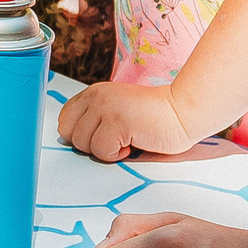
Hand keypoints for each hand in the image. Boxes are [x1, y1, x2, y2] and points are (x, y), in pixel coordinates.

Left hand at [58, 80, 198, 162]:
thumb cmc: (152, 118)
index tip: (99, 137)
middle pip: (68, 133)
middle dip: (89, 144)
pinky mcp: (117, 122)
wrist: (183, 111)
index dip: (78, 134)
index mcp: (94, 93)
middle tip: (114, 139)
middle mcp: (96, 96)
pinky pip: (101, 151)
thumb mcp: (116, 110)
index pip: (64, 119)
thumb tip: (67, 140)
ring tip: (127, 139)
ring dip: (105, 150)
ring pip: (83, 144)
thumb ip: (93, 119)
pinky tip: (133, 143)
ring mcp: (106, 108)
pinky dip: (117, 155)